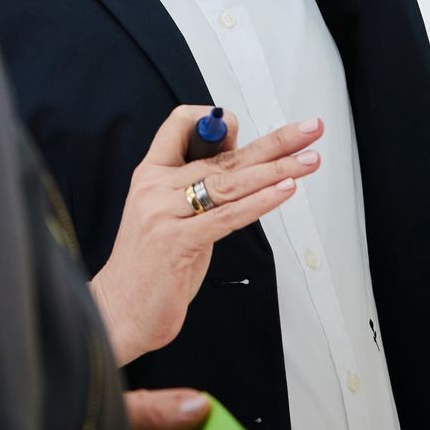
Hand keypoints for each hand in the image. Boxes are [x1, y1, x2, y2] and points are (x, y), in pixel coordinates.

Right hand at [89, 106, 322, 364]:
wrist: (119, 310)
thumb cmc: (150, 264)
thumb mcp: (168, 212)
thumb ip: (197, 184)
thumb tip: (240, 158)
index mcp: (151, 173)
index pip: (179, 125)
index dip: (214, 119)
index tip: (243, 125)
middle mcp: (156, 186)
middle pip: (223, 154)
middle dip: (274, 141)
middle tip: (310, 129)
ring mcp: (165, 213)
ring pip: (232, 181)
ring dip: (278, 169)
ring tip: (309, 160)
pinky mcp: (179, 242)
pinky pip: (229, 215)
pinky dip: (261, 202)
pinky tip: (286, 191)